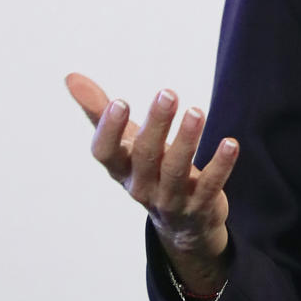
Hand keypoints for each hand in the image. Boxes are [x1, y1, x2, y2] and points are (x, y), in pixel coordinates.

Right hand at [66, 71, 236, 294]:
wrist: (182, 223)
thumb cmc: (147, 168)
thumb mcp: (124, 142)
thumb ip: (99, 111)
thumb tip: (70, 77)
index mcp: (121, 168)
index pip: (105, 154)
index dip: (109, 130)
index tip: (119, 101)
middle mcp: (141, 186)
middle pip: (145, 157)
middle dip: (156, 125)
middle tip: (168, 93)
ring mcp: (171, 199)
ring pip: (175, 172)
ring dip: (186, 141)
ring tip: (196, 111)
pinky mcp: (200, 205)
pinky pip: (210, 186)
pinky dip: (220, 166)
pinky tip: (230, 143)